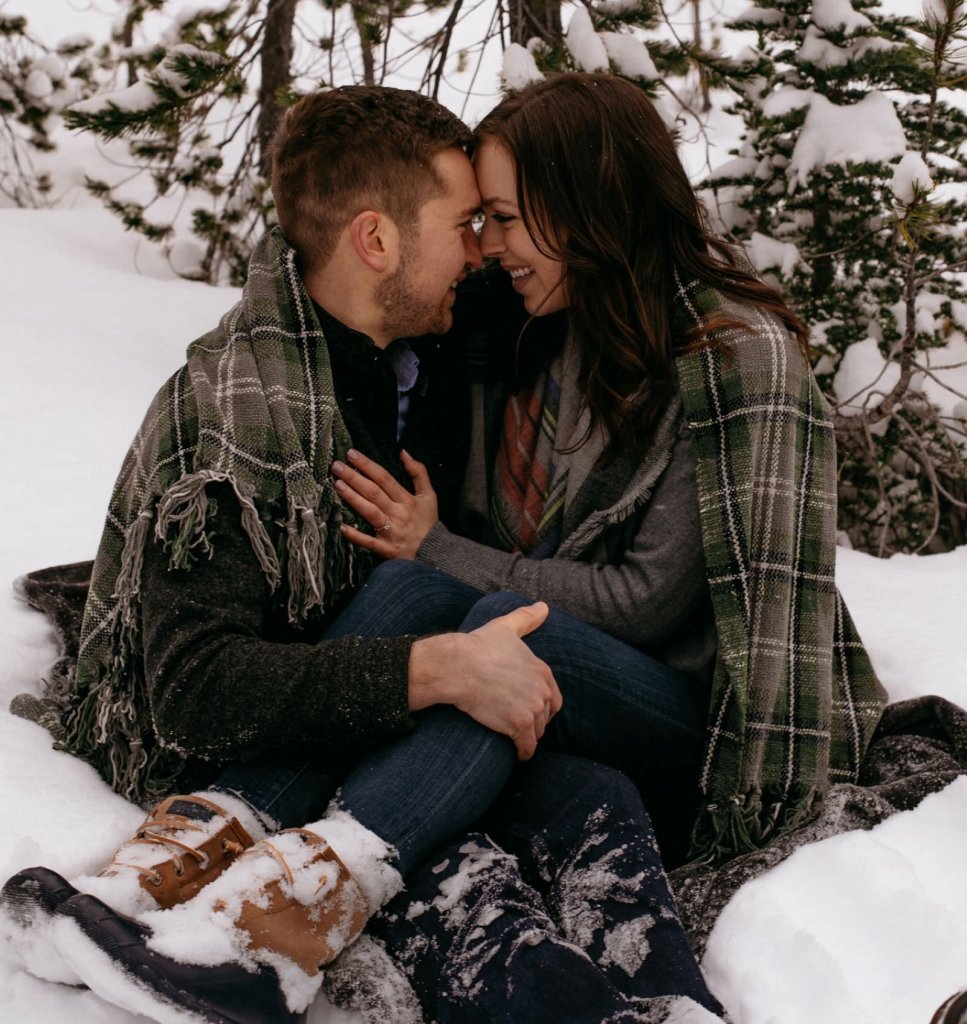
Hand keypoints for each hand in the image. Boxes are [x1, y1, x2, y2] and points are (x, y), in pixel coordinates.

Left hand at [334, 448, 438, 559]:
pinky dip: (356, 536)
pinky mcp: (386, 548)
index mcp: (407, 500)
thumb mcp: (429, 496)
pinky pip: (369, 542)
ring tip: (338, 485)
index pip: (384, 478)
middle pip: (373, 492)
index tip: (352, 454)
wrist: (434, 553)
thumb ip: (419, 472)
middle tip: (337, 466)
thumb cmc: (428, 523)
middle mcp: (398, 514)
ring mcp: (391, 531)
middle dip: (354, 478)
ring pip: (369, 512)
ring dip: (353, 498)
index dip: (367, 465)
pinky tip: (343, 526)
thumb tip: (403, 453)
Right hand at [408, 601, 562, 759]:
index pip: (553, 697)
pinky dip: (524, 752)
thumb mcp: (506, 627)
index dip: (542, 705)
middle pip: (545, 716)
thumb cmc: (478, 646)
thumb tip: (543, 607)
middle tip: (519, 725)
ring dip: (528, 737)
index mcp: (542, 670)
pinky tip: (518, 754)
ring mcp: (533, 708)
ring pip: (537, 732)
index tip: (530, 710)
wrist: (458, 666)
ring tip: (516, 738)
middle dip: (535, 721)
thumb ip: (526, 618)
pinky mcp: (520, 725)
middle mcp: (542, 689)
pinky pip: (528, 747)